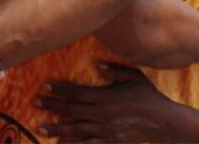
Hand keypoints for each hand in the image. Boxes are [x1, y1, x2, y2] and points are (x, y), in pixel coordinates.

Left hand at [37, 63, 174, 142]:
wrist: (164, 122)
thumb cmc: (148, 95)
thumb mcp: (134, 76)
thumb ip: (114, 70)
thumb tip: (97, 62)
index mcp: (105, 96)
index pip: (76, 92)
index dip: (59, 89)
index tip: (44, 86)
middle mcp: (102, 114)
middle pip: (71, 110)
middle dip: (51, 107)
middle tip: (34, 103)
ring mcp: (106, 130)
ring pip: (76, 130)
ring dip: (57, 129)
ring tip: (40, 128)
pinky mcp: (110, 142)